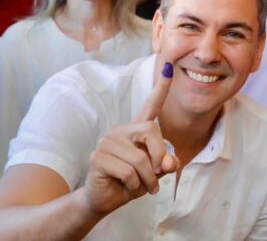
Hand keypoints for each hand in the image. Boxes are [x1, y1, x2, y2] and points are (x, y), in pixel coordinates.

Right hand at [84, 63, 178, 214]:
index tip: (168, 67)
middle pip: (151, 130)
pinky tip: (127, 187)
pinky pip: (128, 171)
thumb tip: (168, 162)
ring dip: (147, 180)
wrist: (104, 199)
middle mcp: (121, 130)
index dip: (161, 88)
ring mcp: (107, 141)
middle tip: (157, 177)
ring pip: (141, 159)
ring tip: (141, 186)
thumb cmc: (131, 182)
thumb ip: (165, 164)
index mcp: (135, 130)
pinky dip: (135, 185)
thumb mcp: (154, 174)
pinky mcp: (98, 156)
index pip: (150, 106)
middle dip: (160, 157)